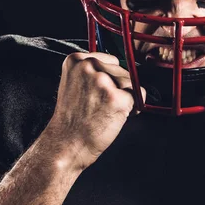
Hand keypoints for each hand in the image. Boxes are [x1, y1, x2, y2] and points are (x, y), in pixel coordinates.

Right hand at [48, 52, 145, 169]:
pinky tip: (115, 116)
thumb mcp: (74, 83)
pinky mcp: (116, 97)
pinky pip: (139, 95)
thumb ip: (93, 72)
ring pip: (131, 81)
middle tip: (100, 106)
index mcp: (76, 60)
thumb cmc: (72, 119)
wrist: (65, 144)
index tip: (99, 92)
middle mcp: (89, 66)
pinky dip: (133, 108)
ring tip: (106, 111)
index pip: (110, 60)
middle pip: (121, 70)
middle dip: (118, 88)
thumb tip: (122, 69)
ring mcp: (102, 81)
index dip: (110, 78)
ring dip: (125, 97)